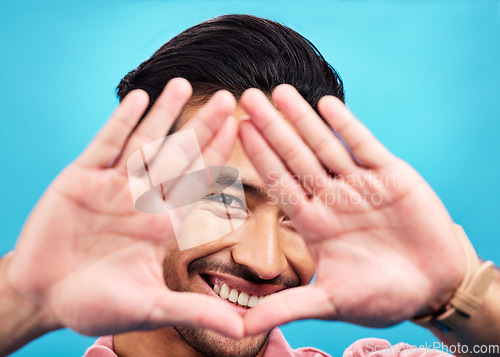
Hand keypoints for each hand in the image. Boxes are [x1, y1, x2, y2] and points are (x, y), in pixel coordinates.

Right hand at [4, 78, 243, 337]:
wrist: (43, 295)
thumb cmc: (96, 304)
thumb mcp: (150, 307)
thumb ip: (194, 311)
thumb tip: (242, 331)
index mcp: (163, 224)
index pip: (198, 184)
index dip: (219, 157)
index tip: (240, 132)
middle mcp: (143, 198)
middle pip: (178, 156)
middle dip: (202, 128)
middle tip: (228, 99)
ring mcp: (112, 184)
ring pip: (145, 142)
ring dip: (165, 114)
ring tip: (184, 84)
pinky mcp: (81, 177)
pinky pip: (105, 143)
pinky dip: (122, 122)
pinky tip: (140, 99)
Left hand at [239, 85, 465, 334]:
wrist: (433, 286)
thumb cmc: (382, 296)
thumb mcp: (330, 301)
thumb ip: (287, 307)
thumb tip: (239, 329)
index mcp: (314, 222)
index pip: (279, 183)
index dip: (258, 157)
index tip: (235, 132)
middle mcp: (331, 197)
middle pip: (295, 156)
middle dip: (272, 128)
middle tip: (245, 98)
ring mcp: (359, 183)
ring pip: (325, 144)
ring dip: (303, 118)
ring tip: (279, 91)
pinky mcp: (391, 174)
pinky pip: (364, 144)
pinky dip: (346, 125)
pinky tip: (326, 104)